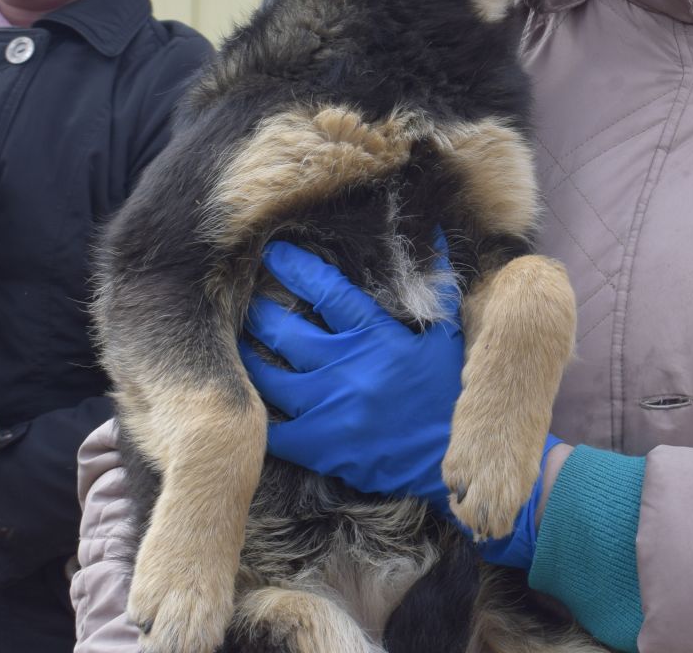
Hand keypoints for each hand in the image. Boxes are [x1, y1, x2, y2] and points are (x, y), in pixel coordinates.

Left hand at [241, 240, 463, 506]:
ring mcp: (329, 408)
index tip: (275, 253)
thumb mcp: (448, 337)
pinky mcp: (321, 446)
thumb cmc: (450, 395)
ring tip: (241, 342)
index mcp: (375, 337)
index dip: (296, 268)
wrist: (448, 461)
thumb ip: (436, 287)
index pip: (327, 291)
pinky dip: (259, 413)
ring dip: (250, 356)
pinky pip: (273, 430)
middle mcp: (346, 368)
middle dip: (260, 310)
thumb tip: (438, 232)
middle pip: (284, 331)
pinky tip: (250, 398)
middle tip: (249, 299)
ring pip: (268, 376)